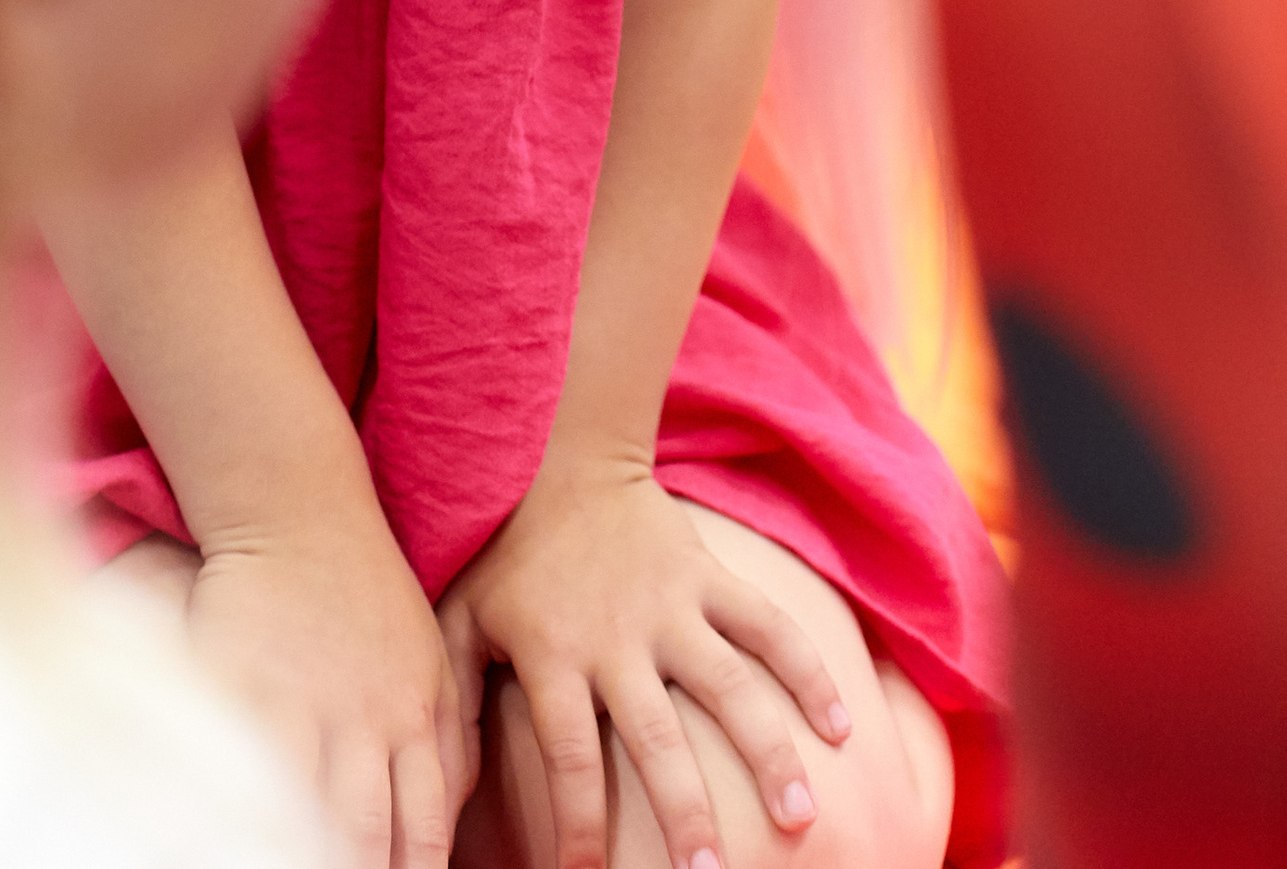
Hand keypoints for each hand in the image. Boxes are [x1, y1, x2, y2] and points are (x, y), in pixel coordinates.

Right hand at [189, 503, 473, 868]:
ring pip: (322, 819)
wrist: (303, 511)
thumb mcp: (434, 659)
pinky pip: (257, 777)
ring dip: (318, 860)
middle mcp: (373, 723)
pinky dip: (258, 820)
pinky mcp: (255, 692)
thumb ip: (448, 743)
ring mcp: (313, 709)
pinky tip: (251, 842)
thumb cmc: (369, 593)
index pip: (428, 834)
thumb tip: (449, 823)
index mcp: (421, 719)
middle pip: (375, 840)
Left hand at [443, 456, 849, 868]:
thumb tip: (445, 790)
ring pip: (730, 685)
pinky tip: (841, 727)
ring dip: (768, 752)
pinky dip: (808, 670)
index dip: (579, 828)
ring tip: (800, 817)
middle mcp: (616, 637)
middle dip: (686, 813)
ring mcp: (671, 606)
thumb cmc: (504, 556)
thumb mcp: (460, 621)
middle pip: (657, 739)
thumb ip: (454, 702)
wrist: (562, 457)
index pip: (569, 759)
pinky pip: (768, 624)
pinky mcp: (708, 575)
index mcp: (553, 654)